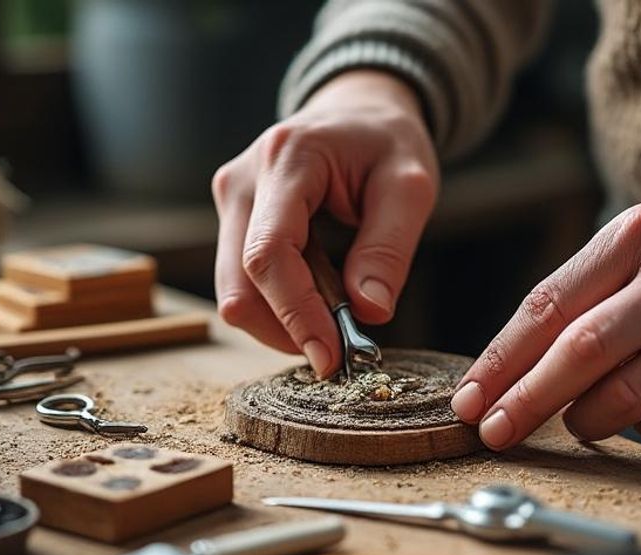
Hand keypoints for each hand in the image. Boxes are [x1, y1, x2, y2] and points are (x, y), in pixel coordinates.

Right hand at [212, 70, 438, 376]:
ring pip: (235, 292)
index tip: (330, 357)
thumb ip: (389, 248)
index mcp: (286, 159)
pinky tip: (320, 297)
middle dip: (287, 329)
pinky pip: (243, 282)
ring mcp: (230, 200)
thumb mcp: (410, 186)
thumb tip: (369, 312)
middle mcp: (242, 180)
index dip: (295, 314)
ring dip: (283, 321)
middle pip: (239, 283)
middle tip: (340, 351)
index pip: (269, 254)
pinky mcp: (232, 220)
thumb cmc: (386, 142)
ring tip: (338, 315)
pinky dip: (281, 306)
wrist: (358, 110)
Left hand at [451, 189, 640, 447]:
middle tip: (493, 432)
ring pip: (625, 397)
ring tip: (572, 422)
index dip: (501, 359)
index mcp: (637, 236)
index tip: (470, 398)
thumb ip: (585, 292)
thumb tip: (514, 367)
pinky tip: (638, 415)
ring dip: (583, 421)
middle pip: (580, 353)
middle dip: (525, 401)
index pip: (548, 305)